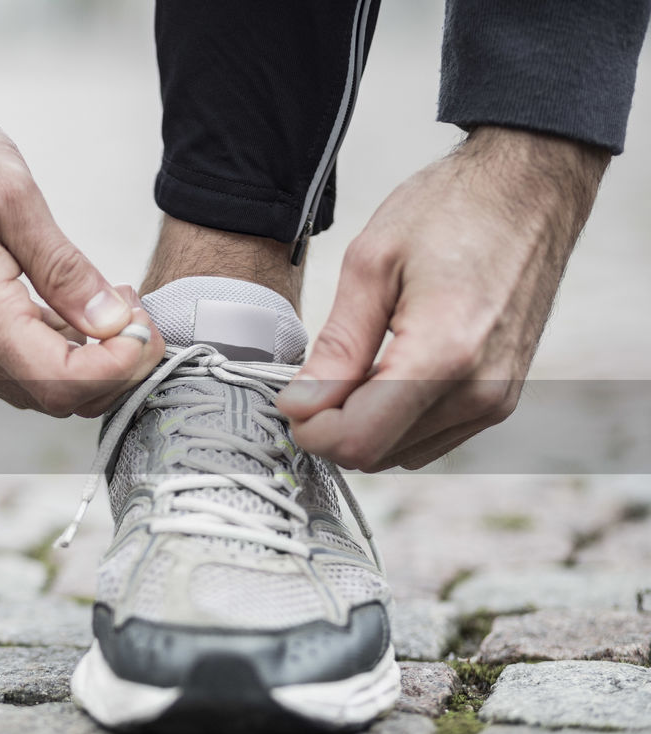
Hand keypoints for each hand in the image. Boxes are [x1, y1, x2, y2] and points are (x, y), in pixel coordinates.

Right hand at [0, 83, 164, 416]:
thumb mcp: (12, 195)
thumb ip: (65, 268)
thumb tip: (112, 321)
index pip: (61, 380)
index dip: (119, 366)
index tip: (146, 328)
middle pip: (55, 398)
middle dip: (113, 369)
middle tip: (140, 315)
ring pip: (37, 388)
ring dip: (89, 363)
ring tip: (116, 306)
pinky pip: (16, 365)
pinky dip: (59, 352)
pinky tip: (80, 309)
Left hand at [276, 127, 608, 469]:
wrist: (531, 189)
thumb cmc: (456, 209)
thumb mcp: (371, 264)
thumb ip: (336, 346)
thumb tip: (301, 404)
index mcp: (443, 354)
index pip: (359, 441)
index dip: (311, 429)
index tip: (293, 399)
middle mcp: (479, 390)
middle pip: (377, 454)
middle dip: (333, 426)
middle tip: (315, 379)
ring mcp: (497, 398)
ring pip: (402, 453)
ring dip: (365, 424)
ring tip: (354, 369)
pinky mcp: (502, 397)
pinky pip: (432, 437)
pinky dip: (398, 419)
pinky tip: (387, 373)